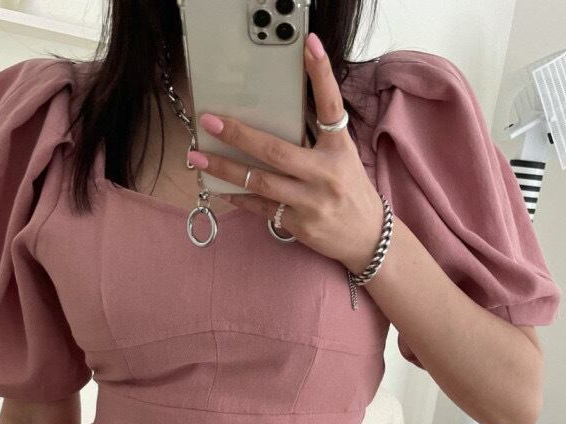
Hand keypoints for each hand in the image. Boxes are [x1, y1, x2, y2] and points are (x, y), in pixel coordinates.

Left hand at [187, 31, 385, 274]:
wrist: (367, 236)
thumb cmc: (350, 192)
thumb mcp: (343, 159)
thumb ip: (317, 139)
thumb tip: (276, 119)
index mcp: (339, 150)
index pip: (331, 106)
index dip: (321, 75)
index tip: (309, 45)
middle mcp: (325, 174)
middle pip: (275, 151)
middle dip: (239, 135)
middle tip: (209, 122)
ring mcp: (310, 201)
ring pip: (260, 181)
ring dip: (225, 169)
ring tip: (198, 159)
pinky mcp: (299, 224)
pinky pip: (260, 207)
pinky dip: (238, 196)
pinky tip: (218, 187)